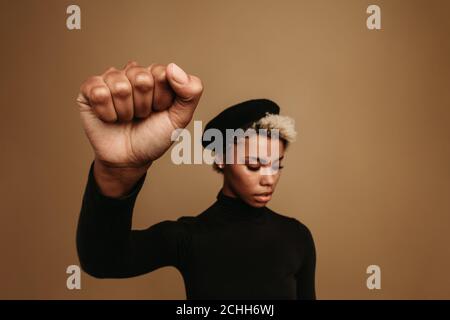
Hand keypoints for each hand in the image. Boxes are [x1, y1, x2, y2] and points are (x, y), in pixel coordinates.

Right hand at [76, 61, 202, 168]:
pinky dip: (107, 113)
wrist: (129, 159)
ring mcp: (110, 79)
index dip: (162, 99)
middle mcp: (132, 73)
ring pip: (120, 87)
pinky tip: (110, 118)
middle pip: (141, 79)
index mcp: (155, 75)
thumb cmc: (153, 137)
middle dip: (144, 106)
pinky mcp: (89, 89)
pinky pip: (99, 92)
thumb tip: (174, 68)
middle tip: (142, 116)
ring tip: (127, 118)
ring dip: (126, 112)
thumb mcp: (180, 118)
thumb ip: (191, 92)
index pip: (162, 74)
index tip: (160, 110)